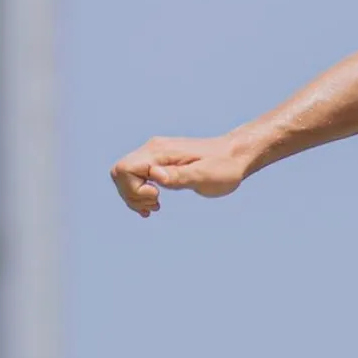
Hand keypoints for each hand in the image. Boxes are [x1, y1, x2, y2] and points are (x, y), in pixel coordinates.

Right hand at [109, 134, 251, 217]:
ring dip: (135, 197)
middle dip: (131, 195)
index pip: (124, 168)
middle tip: (157, 204)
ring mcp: (156, 155)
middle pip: (120, 173)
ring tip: (156, 207)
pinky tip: (153, 206)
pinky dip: (140, 194)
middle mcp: (154, 150)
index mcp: (161, 152)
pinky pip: (137, 178)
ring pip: (125, 177)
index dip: (133, 187)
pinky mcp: (160, 163)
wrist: (237, 156)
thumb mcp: (205, 175)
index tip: (158, 195)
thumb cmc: (225, 167)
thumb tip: (156, 177)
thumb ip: (179, 176)